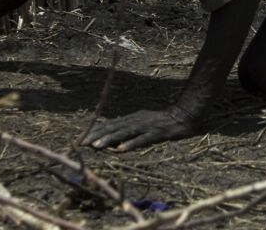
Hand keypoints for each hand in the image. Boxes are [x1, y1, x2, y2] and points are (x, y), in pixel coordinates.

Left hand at [81, 107, 197, 150]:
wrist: (184, 115)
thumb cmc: (163, 121)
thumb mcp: (144, 123)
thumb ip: (130, 129)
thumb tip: (113, 140)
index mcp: (132, 117)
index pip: (110, 124)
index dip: (95, 131)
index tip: (82, 139)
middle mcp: (136, 120)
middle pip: (114, 127)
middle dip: (97, 135)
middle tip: (82, 143)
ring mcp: (146, 126)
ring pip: (124, 132)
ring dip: (109, 139)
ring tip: (96, 146)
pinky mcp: (156, 132)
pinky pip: (142, 139)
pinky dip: (131, 144)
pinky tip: (121, 150)